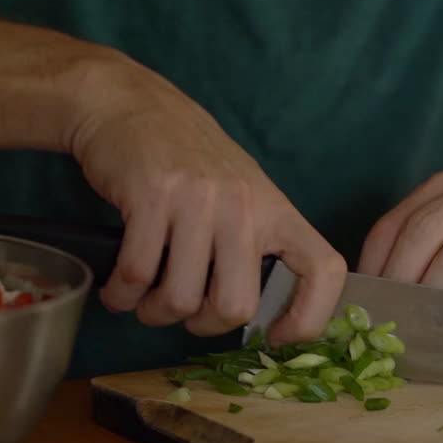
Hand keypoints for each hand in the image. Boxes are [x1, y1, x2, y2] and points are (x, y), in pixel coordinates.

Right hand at [68, 54, 345, 342]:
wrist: (129, 105)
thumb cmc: (187, 159)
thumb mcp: (241, 192)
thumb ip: (254, 245)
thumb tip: (252, 316)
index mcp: (275, 209)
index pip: (325, 268)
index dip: (310, 317)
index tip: (277, 337)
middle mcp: (244, 205)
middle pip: (236, 306)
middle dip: (204, 326)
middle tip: (185, 313)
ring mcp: (198, 200)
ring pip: (181, 299)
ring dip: (155, 312)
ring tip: (144, 300)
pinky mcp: (151, 197)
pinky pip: (137, 275)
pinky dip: (121, 295)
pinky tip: (117, 289)